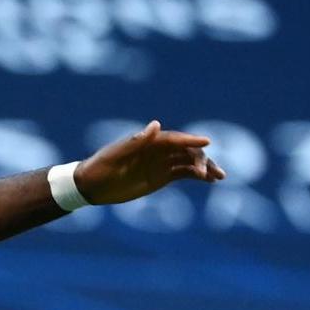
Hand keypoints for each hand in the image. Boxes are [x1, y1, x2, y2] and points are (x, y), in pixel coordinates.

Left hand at [75, 121, 224, 204]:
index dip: (190, 140)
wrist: (91, 185)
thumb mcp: (116, 155)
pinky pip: (183, 174)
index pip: (174, 139)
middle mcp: (158, 150)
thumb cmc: (100, 167)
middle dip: (201, 158)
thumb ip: (136, 141)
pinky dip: (197, 176)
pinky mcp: (161, 177)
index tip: (207, 142)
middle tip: (210, 171)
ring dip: (204, 167)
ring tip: (218, 177)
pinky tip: (209, 180)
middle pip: (186, 151)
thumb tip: (156, 124)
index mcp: (148, 142)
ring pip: (189, 162)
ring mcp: (161, 163)